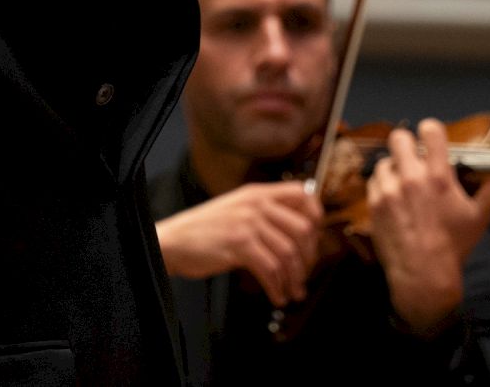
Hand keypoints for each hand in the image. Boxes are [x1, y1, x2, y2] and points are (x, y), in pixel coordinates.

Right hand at [154, 181, 322, 306]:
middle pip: (302, 228)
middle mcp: (256, 204)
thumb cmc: (205, 230)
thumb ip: (263, 212)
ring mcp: (248, 223)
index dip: (316, 216)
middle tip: (304, 274)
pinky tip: (276, 296)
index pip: (301, 194)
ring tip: (292, 292)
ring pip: (288, 253)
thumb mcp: (236, 209)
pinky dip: (277, 287)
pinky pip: (270, 269)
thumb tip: (297, 233)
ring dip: (294, 278)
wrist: (173, 240)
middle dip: (309, 257)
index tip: (315, 239)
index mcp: (258, 193)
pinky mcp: (239, 245)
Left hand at [367, 119, 489, 333]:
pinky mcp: (374, 205)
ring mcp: (389, 191)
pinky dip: (382, 186)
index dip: (432, 131)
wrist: (423, 275)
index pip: (430, 130)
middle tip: (413, 158)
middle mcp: (411, 178)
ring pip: (384, 161)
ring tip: (403, 184)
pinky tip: (393, 198)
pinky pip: (373, 182)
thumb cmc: (453, 246)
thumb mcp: (480, 218)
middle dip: (407, 145)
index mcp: (438, 176)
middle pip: (398, 138)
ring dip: (394, 169)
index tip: (433, 141)